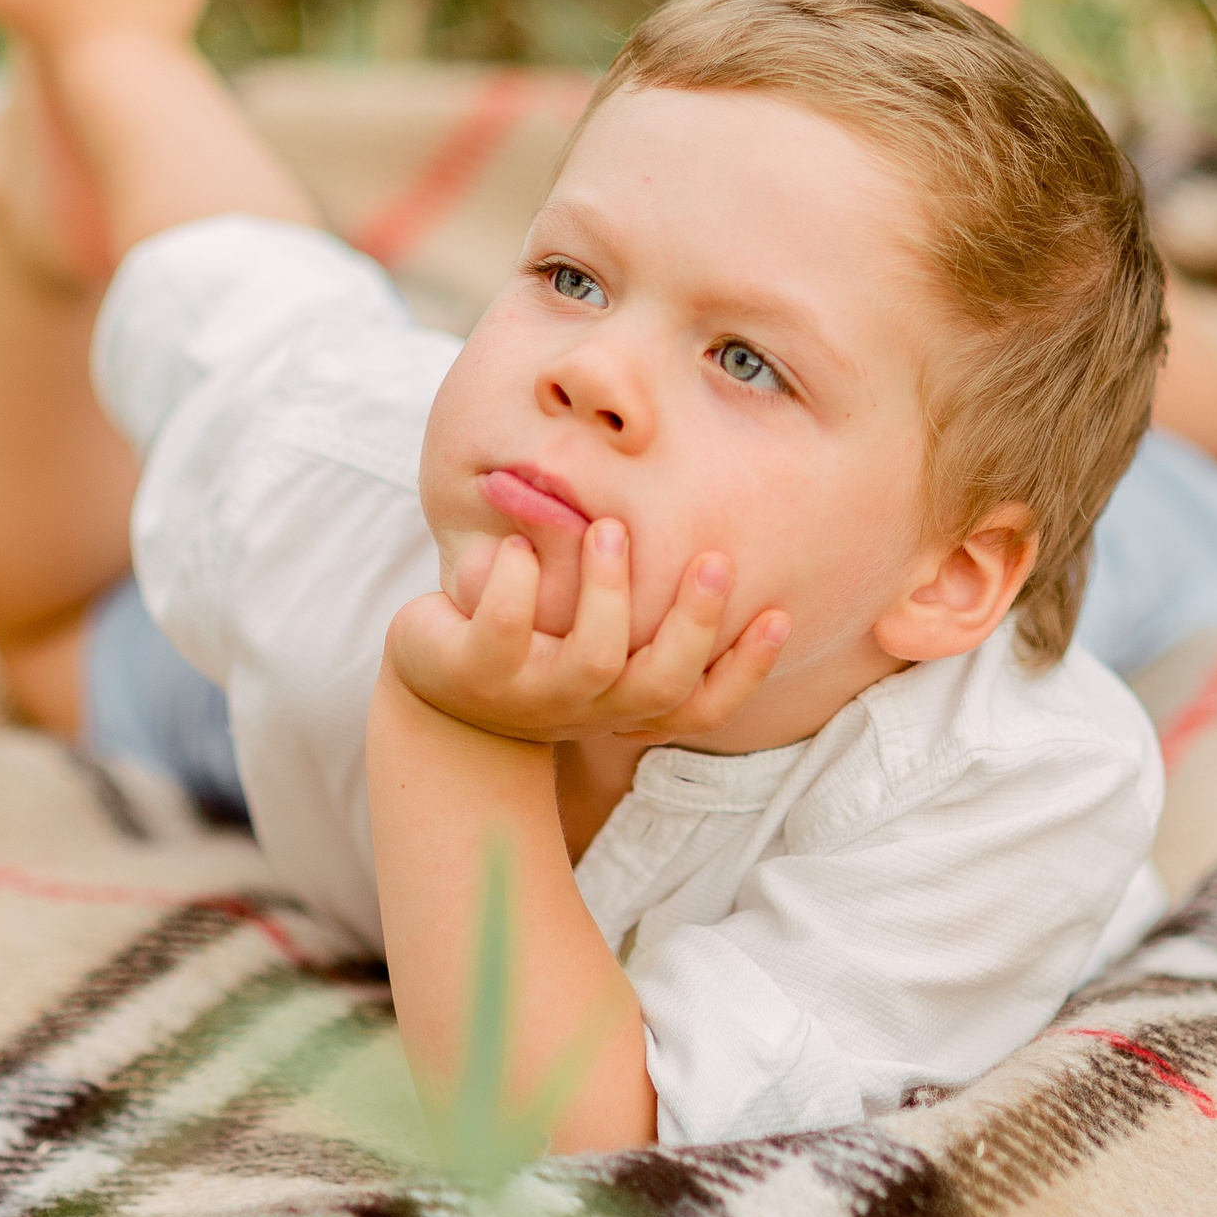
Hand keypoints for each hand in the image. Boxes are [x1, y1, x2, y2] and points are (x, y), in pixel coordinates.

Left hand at [386, 519, 790, 745]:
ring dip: (609, 591)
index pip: (703, 705)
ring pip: (595, 660)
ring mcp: (536, 694)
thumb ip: (647, 597)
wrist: (438, 682)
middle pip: (664, 684)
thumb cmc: (538, 642)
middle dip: (694, 622)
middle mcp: (593, 706)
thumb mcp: (598, 628)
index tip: (779, 615)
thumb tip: (713, 509)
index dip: (747, 671)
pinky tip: (521, 546)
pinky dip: (517, 582)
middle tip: (715, 561)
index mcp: (630, 700)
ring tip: (609, 528)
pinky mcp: (476, 672)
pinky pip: (506, 630)